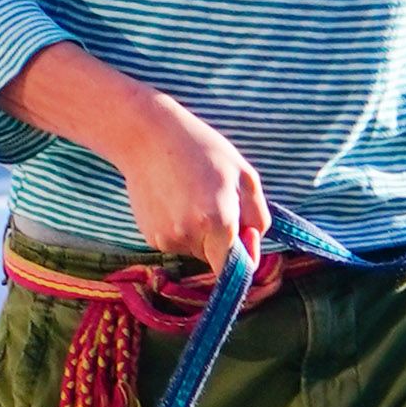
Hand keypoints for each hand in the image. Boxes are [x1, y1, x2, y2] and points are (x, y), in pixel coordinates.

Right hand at [116, 91, 268, 270]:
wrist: (148, 137)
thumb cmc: (202, 150)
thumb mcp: (245, 176)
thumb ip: (258, 217)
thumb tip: (253, 244)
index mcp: (218, 222)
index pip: (234, 269)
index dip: (243, 257)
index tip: (244, 237)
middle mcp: (190, 236)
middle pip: (215, 257)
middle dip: (221, 239)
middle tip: (214, 199)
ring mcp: (166, 238)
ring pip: (195, 249)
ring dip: (199, 233)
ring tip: (191, 195)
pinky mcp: (149, 236)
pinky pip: (175, 242)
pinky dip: (179, 228)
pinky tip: (173, 199)